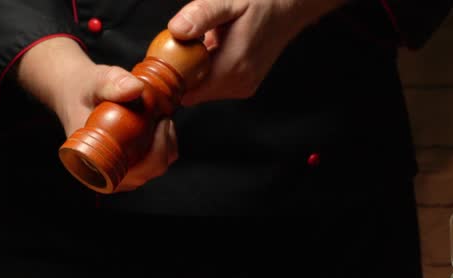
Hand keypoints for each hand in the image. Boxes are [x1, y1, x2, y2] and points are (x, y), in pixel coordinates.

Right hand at [16, 38, 176, 191]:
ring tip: (160, 118)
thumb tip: (136, 89)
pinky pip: (154, 163)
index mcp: (93, 164)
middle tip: (163, 117)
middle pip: (149, 172)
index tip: (159, 123)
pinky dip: (164, 146)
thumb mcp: (95, 81)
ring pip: (155, 168)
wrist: (75, 90)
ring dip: (166, 144)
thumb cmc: (83, 89)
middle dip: (165, 144)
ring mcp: (118, 171)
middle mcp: (105, 174)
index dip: (155, 154)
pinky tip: (160, 126)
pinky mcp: (127, 164)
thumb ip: (112, 83)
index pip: (133, 175)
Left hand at [167, 0, 344, 104]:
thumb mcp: (229, 0)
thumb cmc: (263, 0)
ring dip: (193, 71)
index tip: (161, 59)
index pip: (187, 93)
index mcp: (233, 68)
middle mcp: (239, 84)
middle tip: (177, 46)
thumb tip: (176, 30)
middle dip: (180, 74)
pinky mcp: (245, 83)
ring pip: (202, 89)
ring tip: (196, 44)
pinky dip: (206, 70)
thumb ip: (201, 15)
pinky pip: (214, 84)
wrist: (291, 5)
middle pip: (192, 93)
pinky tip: (209, 49)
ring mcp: (244, 86)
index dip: (170, 80)